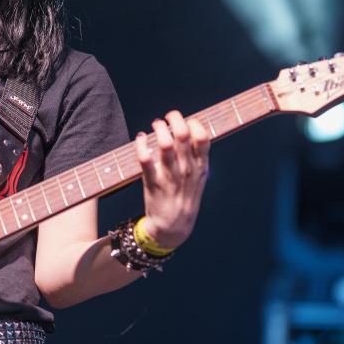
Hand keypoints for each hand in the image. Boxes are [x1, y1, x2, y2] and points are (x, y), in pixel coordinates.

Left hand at [135, 111, 210, 249]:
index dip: (193, 123)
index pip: (203, 137)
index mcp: (201, 167)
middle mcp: (187, 170)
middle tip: (168, 117)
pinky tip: (141, 137)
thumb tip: (192, 130)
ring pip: (165, 144)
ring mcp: (170, 176)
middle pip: (183, 135)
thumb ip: (198, 156)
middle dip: (174, 118)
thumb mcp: (199, 178)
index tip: (186, 121)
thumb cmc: (185, 197)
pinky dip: (141, 143)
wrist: (173, 226)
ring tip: (156, 125)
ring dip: (159, 128)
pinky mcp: (152, 182)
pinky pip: (145, 158)